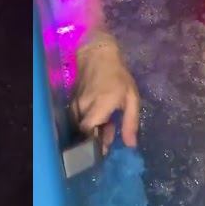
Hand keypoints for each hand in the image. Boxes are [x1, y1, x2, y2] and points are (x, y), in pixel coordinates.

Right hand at [71, 37, 140, 154]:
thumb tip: (130, 145)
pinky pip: (78, 118)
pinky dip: (88, 123)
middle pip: (84, 132)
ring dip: (93, 131)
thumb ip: (131, 122)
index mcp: (101, 105)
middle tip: (109, 141)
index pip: (89, 131)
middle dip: (95, 140)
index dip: (95, 144)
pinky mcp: (73, 102)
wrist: (98, 55)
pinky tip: (100, 121)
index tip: (105, 151)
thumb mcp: (131, 98)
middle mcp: (84, 106)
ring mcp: (76, 103)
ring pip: (80, 126)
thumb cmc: (118, 76)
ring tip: (107, 128)